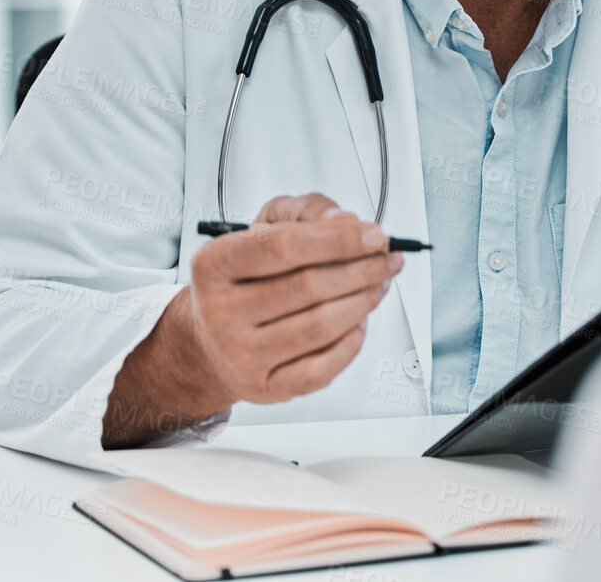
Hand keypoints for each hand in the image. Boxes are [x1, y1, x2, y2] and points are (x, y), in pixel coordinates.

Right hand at [185, 193, 402, 404]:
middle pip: (309, 287)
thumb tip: (345, 222)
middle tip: (386, 259)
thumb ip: (306, 212)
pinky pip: (323, 366)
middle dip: (362, 269)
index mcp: (214, 265)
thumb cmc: (246, 278)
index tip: (373, 235)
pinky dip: (352, 341)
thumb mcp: (266, 227)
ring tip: (379, 284)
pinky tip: (359, 320)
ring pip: (322, 326)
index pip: (282, 247)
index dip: (336, 239)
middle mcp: (220, 312)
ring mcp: (240, 355)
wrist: (213, 338)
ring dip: (364, 300)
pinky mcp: (265, 387)